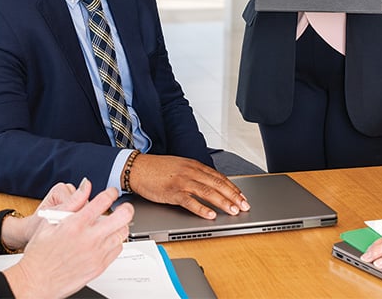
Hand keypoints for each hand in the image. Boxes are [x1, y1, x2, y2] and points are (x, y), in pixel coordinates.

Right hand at [2, 187, 133, 298]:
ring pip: (122, 234)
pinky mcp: (99, 267)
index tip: (112, 193)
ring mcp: (96, 254)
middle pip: (122, 217)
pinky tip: (106, 241)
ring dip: (120, 226)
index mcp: (76, 224)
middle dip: (126, 208)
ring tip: (113, 225)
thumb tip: (85, 186)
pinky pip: (117, 250)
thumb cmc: (40, 253)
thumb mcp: (50, 221)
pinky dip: (115, 242)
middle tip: (123, 207)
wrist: (37, 280)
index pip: (103, 201)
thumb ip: (72, 202)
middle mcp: (89, 239)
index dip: (111, 193)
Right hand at [128, 154, 249, 218]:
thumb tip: (209, 184)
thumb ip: (194, 174)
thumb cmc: (156, 169)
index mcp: (193, 165)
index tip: (242, 196)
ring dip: (223, 202)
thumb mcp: (179, 166)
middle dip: (233, 196)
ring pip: (207, 192)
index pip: (218, 177)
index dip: (232, 187)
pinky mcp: (172, 192)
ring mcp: (182, 182)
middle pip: (217, 184)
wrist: (137, 168)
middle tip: (244, 206)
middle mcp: (190, 172)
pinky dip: (202, 209)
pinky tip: (210, 215)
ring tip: (233, 211)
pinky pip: (190, 201)